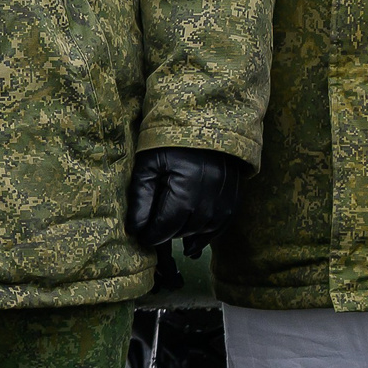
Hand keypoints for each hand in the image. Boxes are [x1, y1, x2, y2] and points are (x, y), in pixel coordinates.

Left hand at [126, 147, 245, 254]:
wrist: (207, 122)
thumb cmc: (172, 140)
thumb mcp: (149, 163)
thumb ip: (141, 197)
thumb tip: (134, 229)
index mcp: (185, 193)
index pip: (165, 227)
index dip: (150, 235)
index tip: (139, 236)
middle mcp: (208, 204)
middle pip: (182, 231)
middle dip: (165, 233)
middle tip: (151, 230)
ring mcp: (224, 204)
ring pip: (200, 232)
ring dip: (183, 234)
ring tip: (169, 231)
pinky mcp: (233, 202)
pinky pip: (218, 229)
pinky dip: (203, 237)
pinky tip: (190, 245)